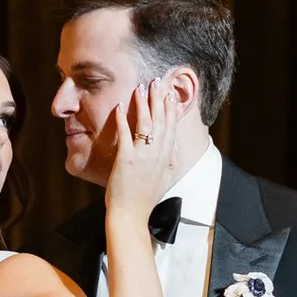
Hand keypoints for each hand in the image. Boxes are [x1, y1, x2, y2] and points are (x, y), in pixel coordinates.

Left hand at [102, 75, 179, 222]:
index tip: (169, 93)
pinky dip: (122, 119)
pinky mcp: (127, 159)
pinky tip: (119, 106)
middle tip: (156, 81)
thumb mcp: (166, 178)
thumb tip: (176, 147)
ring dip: (142, 104)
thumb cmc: (146, 199)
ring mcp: (143, 156)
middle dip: (158, 99)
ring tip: (140, 88)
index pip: (171, 127)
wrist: (131, 215)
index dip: (170, 108)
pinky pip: (125, 134)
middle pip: (160, 120)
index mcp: (167, 158)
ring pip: (145, 123)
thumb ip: (172, 161)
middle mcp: (157, 154)